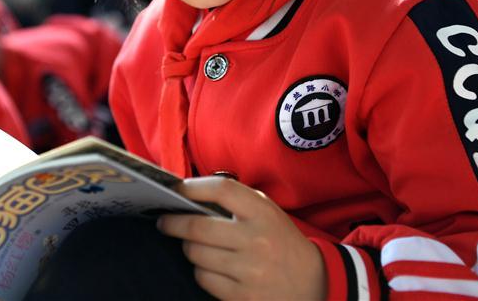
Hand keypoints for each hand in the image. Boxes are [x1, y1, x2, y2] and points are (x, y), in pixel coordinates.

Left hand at [157, 176, 325, 299]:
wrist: (312, 283)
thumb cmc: (281, 242)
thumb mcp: (267, 213)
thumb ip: (237, 202)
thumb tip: (191, 194)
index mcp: (263, 214)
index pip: (221, 190)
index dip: (192, 188)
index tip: (176, 191)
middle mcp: (256, 240)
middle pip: (198, 227)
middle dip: (173, 223)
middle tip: (165, 221)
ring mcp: (249, 271)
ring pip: (196, 254)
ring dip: (189, 249)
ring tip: (194, 245)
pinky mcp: (242, 296)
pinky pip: (203, 279)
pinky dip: (201, 271)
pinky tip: (210, 267)